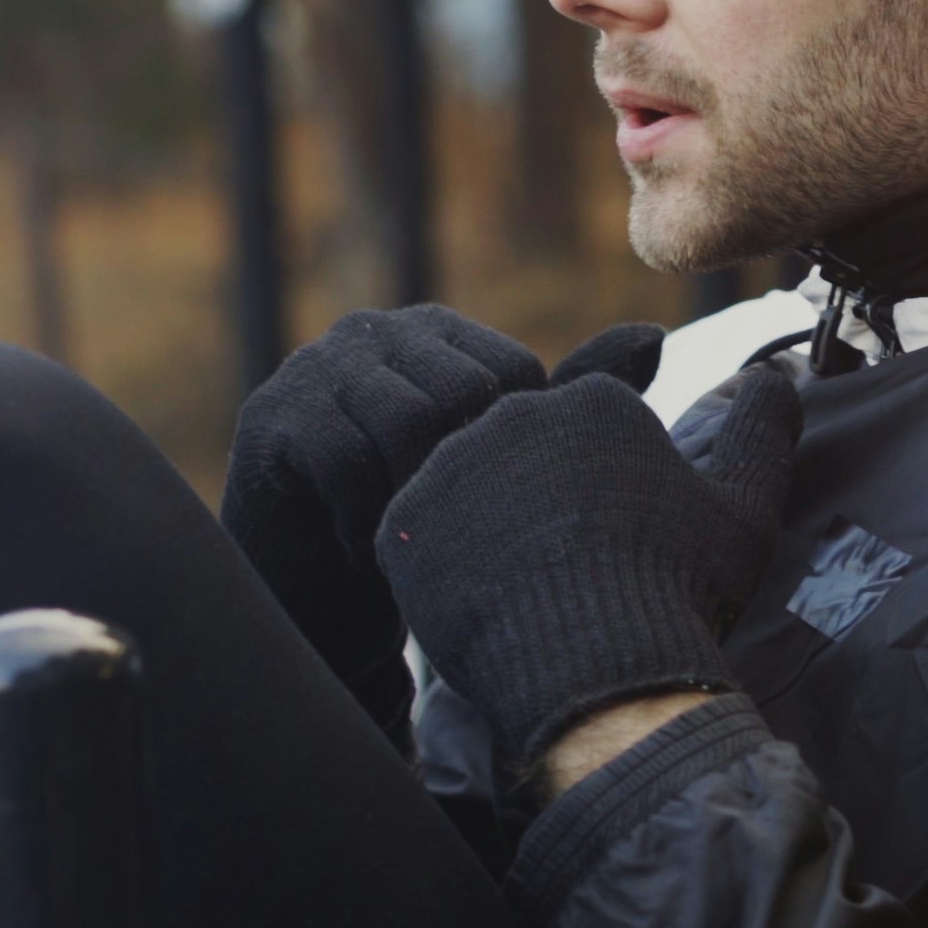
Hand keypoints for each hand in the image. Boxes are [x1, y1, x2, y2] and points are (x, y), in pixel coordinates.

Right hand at [223, 308, 663, 741]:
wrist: (312, 595)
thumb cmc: (417, 522)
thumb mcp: (495, 461)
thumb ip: (567, 400)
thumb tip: (654, 334)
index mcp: (436, 331)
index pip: (509, 372)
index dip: (508, 450)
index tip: (483, 503)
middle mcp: (374, 332)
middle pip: (459, 394)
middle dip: (458, 476)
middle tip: (440, 529)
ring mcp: (316, 367)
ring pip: (404, 423)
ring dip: (411, 500)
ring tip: (405, 538)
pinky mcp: (273, 416)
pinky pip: (345, 459)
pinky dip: (363, 518)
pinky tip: (362, 550)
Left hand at [377, 363, 800, 789]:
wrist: (599, 670)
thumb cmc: (681, 588)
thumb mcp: (746, 508)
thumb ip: (763, 432)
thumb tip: (773, 378)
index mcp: (594, 402)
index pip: (591, 436)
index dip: (610, 496)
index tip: (623, 544)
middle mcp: (514, 413)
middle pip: (525, 456)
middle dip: (544, 506)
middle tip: (574, 574)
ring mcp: (451, 464)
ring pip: (469, 492)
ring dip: (492, 533)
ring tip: (530, 594)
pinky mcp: (403, 521)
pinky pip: (420, 537)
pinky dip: (447, 569)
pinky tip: (487, 605)